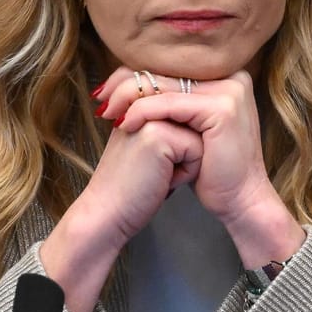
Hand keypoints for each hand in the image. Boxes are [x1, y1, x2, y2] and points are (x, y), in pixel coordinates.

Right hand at [40, 91, 202, 311]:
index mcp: (139, 98)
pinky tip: (160, 180)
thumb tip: (204, 118)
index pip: (185, 110)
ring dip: (187, 161)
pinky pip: (197, 150)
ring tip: (158, 173)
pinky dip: (186, 172)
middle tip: (155, 169)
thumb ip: (170, 122)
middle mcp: (143, 100)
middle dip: (184, 150)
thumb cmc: (132, 185)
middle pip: (195, 121)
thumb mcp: (149, 144)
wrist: (107, 213)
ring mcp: (149, 114)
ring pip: (200, 134)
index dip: (180, 142)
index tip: (156, 161)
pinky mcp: (158, 133)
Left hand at [92, 67, 269, 222]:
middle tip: (99, 98)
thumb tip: (129, 79)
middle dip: (126, 84)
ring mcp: (229, 90)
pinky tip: (123, 124)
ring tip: (106, 113)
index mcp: (225, 75)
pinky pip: (169, 104)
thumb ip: (172, 100)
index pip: (171, 65)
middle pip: (166, 70)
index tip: (105, 89)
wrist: (240, 201)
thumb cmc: (211, 169)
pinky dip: (142, 113)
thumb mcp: (189, 126)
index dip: (135, 74)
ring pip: (164, 86)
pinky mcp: (221, 108)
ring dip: (128, 98)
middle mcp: (232, 75)